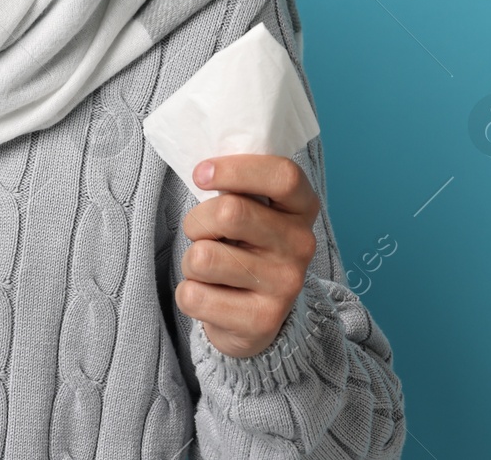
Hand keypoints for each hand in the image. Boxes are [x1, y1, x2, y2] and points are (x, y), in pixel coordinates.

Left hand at [174, 153, 320, 358]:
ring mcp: (285, 285)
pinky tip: (212, 297)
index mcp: (302, 207)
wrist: (258, 317)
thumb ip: (238, 187)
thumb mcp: (252, 210)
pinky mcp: (262, 321)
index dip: (234, 169)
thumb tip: (204, 170)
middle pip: (229, 212)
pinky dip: (189, 294)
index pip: (283, 175)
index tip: (200, 174)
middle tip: (202, 233)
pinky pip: (193, 296)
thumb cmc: (245, 246)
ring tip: (211, 269)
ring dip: (191, 262)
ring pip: (203, 257)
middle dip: (197, 220)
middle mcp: (302, 245)